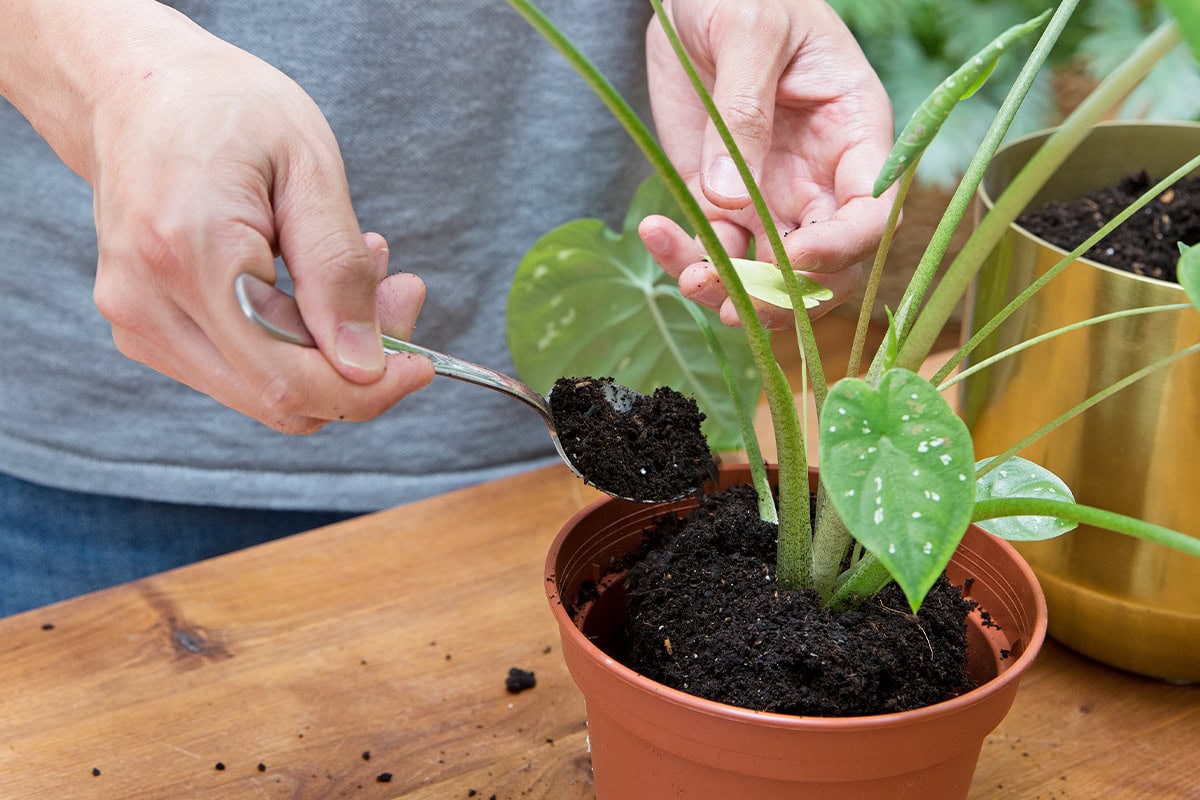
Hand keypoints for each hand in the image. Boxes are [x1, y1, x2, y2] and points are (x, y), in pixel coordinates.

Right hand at [73, 6, 432, 431]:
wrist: (135, 89)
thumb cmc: (227, 109)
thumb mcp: (309, 167)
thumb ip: (338, 271)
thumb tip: (366, 367)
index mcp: (189, 253)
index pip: (288, 380)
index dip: (369, 390)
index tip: (423, 363)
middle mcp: (148, 304)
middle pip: (280, 400)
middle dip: (359, 367)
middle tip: (401, 290)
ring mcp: (138, 324)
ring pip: (264, 394)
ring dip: (330, 352)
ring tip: (359, 267)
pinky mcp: (144, 330)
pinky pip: (241, 371)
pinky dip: (294, 343)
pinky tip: (311, 281)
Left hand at [640, 0, 894, 327]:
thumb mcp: (752, 32)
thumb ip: (745, 110)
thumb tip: (729, 198)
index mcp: (854, 136)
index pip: (871, 213)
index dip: (842, 247)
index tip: (796, 256)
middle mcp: (819, 179)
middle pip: (822, 263)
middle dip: (783, 293)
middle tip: (734, 299)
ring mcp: (769, 195)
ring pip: (764, 271)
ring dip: (731, 290)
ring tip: (692, 278)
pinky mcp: (720, 199)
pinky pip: (711, 247)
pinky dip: (684, 256)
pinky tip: (655, 231)